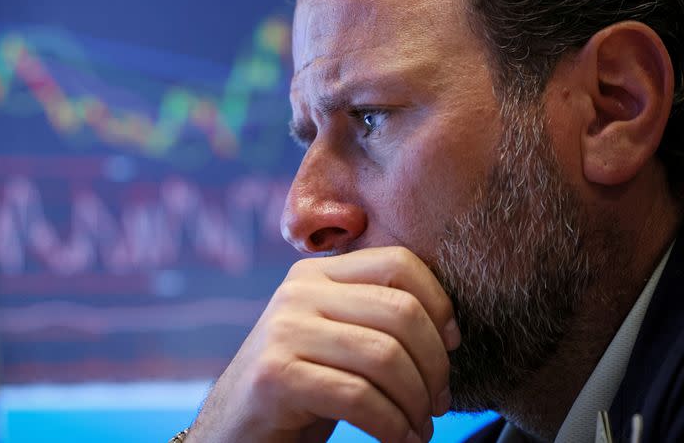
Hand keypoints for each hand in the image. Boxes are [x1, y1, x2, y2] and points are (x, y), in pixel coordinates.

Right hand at [188, 246, 460, 442]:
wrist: (235, 426)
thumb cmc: (301, 384)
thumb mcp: (335, 336)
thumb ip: (372, 314)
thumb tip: (449, 327)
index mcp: (318, 273)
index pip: (399, 262)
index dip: (439, 303)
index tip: (452, 345)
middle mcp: (298, 292)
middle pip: (401, 311)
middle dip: (435, 364)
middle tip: (438, 402)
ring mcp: (284, 331)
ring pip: (385, 356)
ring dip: (416, 402)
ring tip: (420, 426)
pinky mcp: (276, 376)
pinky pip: (359, 396)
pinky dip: (392, 425)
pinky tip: (398, 437)